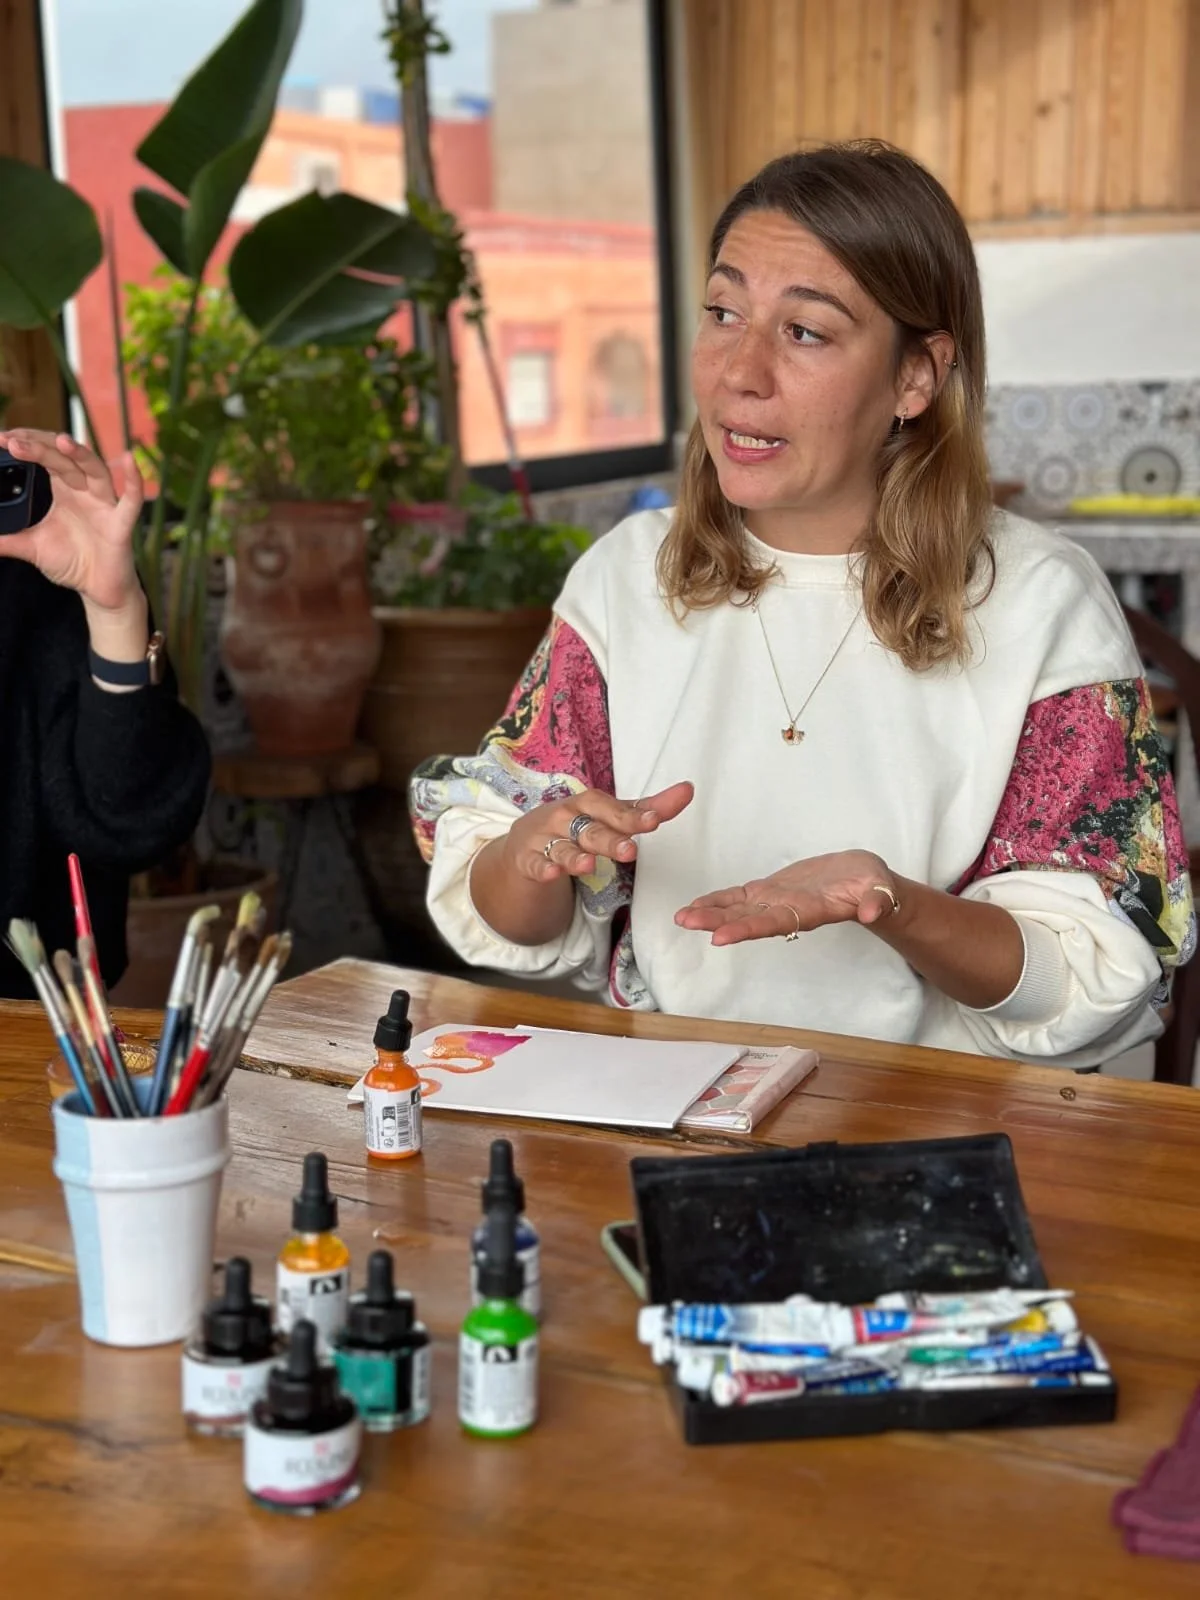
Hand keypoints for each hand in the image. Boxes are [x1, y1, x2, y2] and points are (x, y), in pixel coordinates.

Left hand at [0, 429, 144, 611]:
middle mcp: (85, 490)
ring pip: (94, 470)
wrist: (98, 590)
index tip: (1, 439)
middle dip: (40, 447)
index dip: (26, 444)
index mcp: (64, 490)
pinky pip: (130, 501)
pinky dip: (133, 481)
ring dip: (79, 454)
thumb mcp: (32, 548)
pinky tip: (128, 461)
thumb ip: (8, 541)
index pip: (45, 456)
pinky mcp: (121, 524)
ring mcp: (104, 504)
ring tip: (61, 441)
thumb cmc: (73, 562)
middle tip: (13, 442)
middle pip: (64, 459)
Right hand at [503, 781, 694, 882]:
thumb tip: (688, 790)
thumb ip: (647, 808)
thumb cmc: (576, 825)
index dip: (634, 816)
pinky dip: (543, 868)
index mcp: (589, 805)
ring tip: (590, 865)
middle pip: (592, 830)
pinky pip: (536, 865)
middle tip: (631, 851)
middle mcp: (566, 818)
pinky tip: (552, 873)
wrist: (524, 843)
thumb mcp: (608, 817)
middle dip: (610, 840)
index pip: (614, 810)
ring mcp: (545, 839)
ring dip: (576, 856)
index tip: (655, 820)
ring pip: (563, 848)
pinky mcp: (527, 860)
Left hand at [675, 850, 899, 946]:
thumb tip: (873, 912)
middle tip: (686, 921)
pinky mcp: (773, 889)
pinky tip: (697, 904)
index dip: (747, 929)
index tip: (720, 937)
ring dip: (711, 913)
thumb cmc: (873, 887)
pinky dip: (720, 900)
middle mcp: (787, 911)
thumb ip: (877, 903)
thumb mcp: (880, 890)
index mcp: (809, 912)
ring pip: (739, 908)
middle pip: (747, 919)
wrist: (865, 881)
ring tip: (681, 916)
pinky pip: (742, 896)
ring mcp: (777, 901)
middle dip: (717, 921)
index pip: (773, 924)